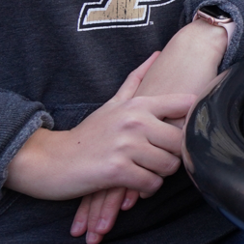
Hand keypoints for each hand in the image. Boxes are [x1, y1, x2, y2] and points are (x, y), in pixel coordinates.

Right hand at [5, 54, 191, 205]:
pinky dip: (147, 189)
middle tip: (160, 160)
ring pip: (169, 165)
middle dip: (175, 155)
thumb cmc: (88, 134)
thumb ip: (136, 80)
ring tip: (146, 172)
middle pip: (181, 141)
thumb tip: (157, 55)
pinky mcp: (117, 170)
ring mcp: (126, 145)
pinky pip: (151, 184)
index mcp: (138, 105)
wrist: (51, 160)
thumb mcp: (113, 104)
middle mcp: (134, 121)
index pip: (186, 104)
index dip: (192, 121)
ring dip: (161, 174)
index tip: (183, 132)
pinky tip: (135, 185)